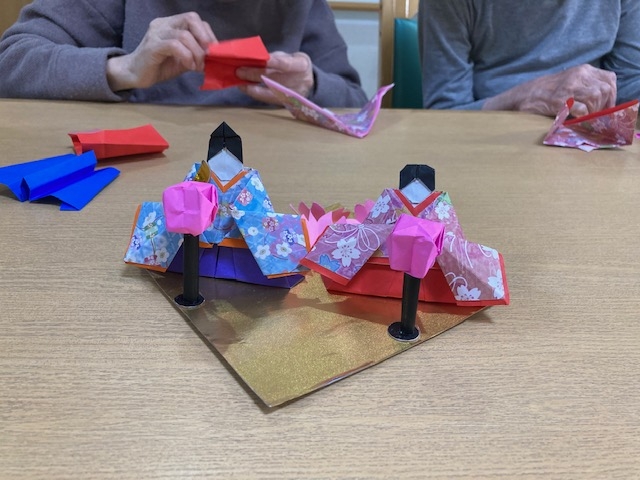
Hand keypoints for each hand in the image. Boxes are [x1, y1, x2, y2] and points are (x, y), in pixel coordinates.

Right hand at [107, 12, 215, 91]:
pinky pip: (174, 45)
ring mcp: (157, 33)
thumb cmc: (160, 66)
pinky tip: (189, 66)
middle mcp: (164, 24)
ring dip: (197, 53)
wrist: (135, 74)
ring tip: (197, 66)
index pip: (194, 19)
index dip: (208, 33)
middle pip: (191, 18)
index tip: (214, 51)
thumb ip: (196, 53)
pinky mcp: (152, 46)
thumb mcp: (184, 58)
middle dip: (204, 38)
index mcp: (171, 24)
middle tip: (208, 56)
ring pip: (184, 35)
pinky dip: (186, 56)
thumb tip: (214, 56)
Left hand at [236, 51, 314, 104]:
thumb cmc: (295, 65)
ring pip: (269, 92)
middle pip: (274, 79)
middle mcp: (299, 82)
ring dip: (252, 88)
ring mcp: (293, 95)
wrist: (308, 82)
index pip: (285, 64)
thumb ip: (275, 57)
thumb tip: (256, 59)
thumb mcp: (290, 56)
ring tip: (240, 83)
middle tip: (239, 71)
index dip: (272, 62)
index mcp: (301, 65)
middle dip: (255, 75)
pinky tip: (246, 88)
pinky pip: (268, 99)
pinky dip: (256, 93)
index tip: (259, 59)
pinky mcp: (286, 103)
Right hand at [484, 64, 616, 116]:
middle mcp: (579, 75)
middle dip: (603, 106)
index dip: (611, 95)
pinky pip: (582, 110)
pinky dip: (583, 118)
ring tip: (584, 119)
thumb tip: (605, 101)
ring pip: (596, 98)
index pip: (609, 79)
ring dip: (593, 112)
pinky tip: (576, 120)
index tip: (605, 107)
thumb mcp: (570, 81)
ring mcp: (569, 86)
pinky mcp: (561, 100)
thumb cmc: (546, 92)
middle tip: (595, 116)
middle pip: (605, 90)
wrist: (523, 95)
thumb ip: (586, 86)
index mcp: (583, 69)